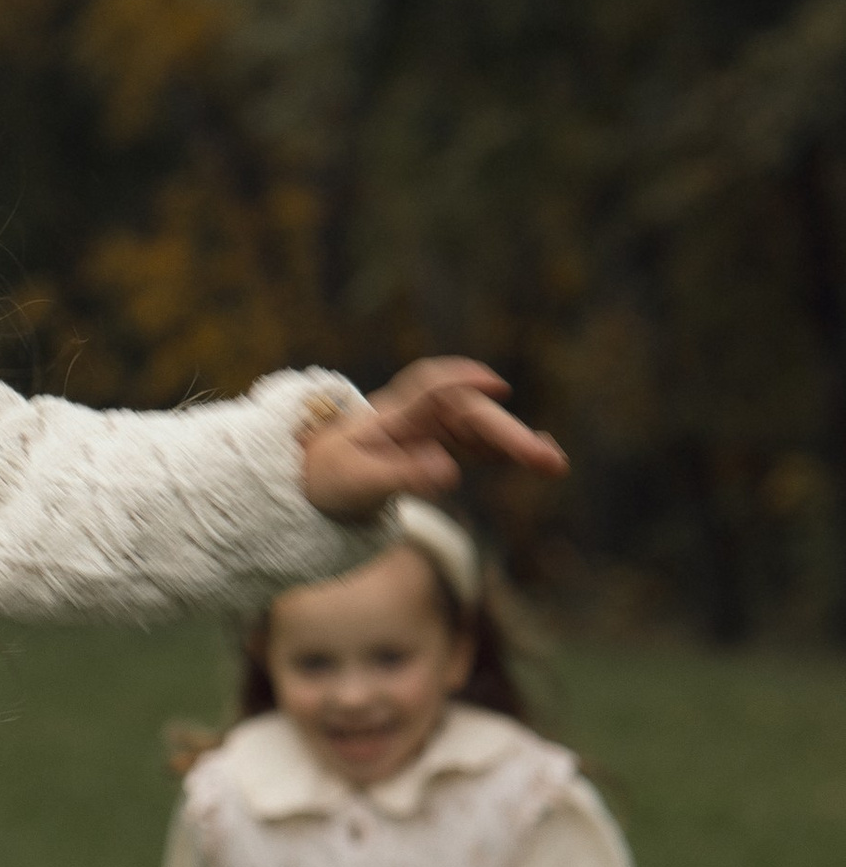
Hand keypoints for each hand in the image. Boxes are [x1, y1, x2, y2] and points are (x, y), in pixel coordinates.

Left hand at [299, 356, 565, 518]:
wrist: (312, 484)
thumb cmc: (330, 480)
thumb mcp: (359, 484)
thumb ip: (402, 476)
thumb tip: (449, 473)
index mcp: (392, 418)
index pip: (429, 389)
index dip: (461, 381)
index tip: (494, 386)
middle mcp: (416, 418)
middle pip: (468, 415)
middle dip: (507, 433)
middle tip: (546, 458)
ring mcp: (429, 431)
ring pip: (479, 428)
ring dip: (515, 442)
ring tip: (553, 464)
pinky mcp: (436, 447)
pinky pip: (476, 445)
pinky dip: (503, 451)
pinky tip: (535, 461)